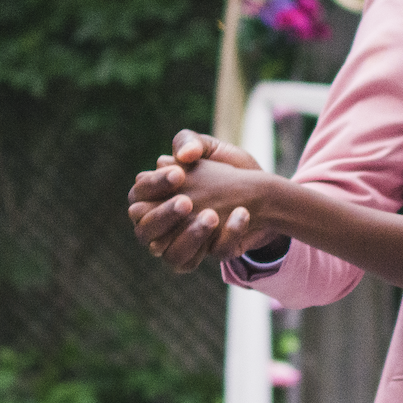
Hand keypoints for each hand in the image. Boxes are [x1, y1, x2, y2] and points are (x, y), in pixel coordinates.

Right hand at [127, 130, 284, 271]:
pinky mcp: (207, 256)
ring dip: (189, 237)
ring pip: (171, 256)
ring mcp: (183, 244)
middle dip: (163, 217)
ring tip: (212, 215)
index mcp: (154, 196)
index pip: (137, 195)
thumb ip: (191, 142)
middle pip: (144, 231)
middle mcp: (163, 225)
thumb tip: (182, 156)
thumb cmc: (227, 169)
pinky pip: (208, 260)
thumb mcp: (211, 148)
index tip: (179, 174)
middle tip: (187, 202)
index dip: (153, 186)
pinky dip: (224, 239)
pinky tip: (241, 215)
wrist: (264, 192)